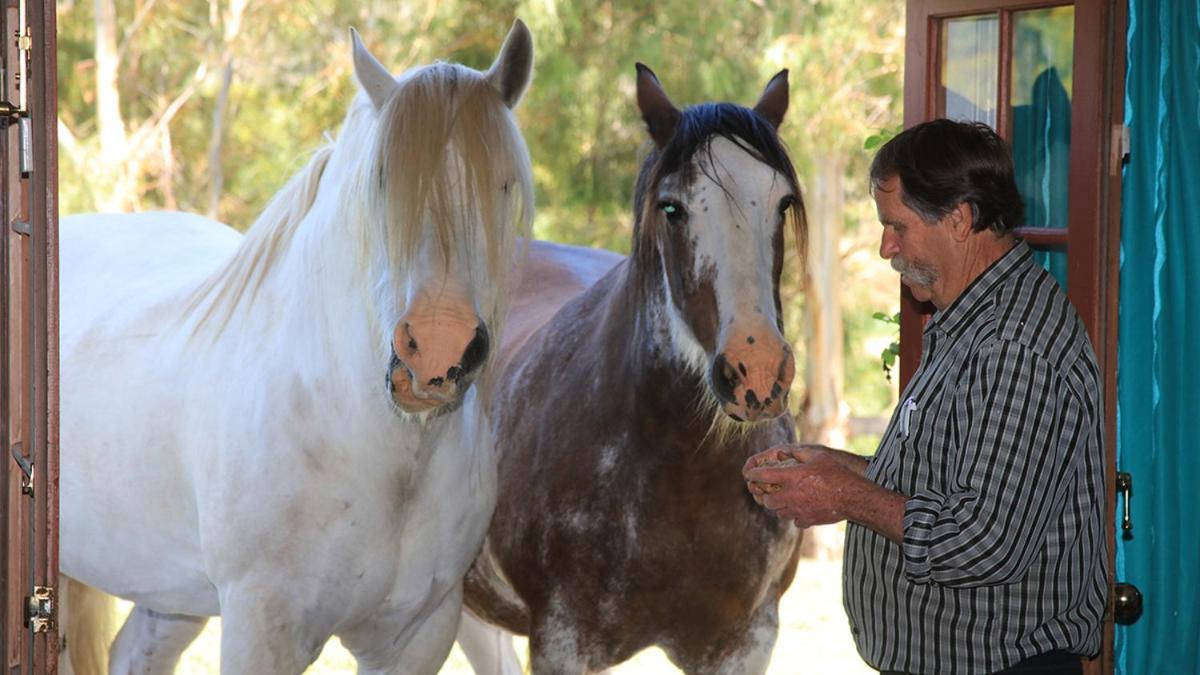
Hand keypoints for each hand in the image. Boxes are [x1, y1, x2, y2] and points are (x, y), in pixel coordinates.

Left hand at [742, 444, 869, 527]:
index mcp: (792, 477)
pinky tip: (802, 508)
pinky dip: (794, 515)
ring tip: (786, 499)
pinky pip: (794, 520)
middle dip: (765, 495)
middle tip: (770, 490)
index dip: (752, 474)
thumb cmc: (837, 473)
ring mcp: (798, 510)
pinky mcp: (807, 521)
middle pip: (766, 500)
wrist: (853, 497)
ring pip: (778, 512)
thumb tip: (784, 451)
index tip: (749, 474)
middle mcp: (791, 495)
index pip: (763, 476)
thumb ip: (798, 452)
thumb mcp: (818, 455)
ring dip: (779, 506)